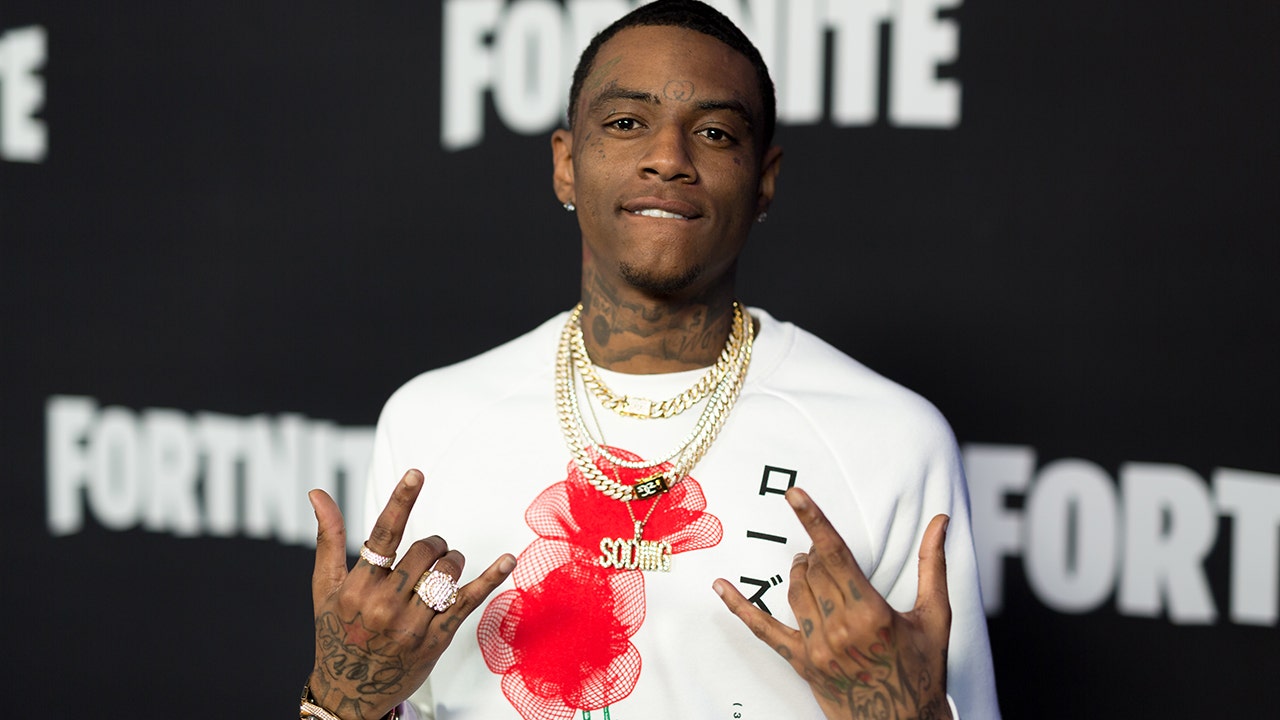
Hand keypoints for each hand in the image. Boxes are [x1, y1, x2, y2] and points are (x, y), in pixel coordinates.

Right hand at [306, 469, 515, 719]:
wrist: (349, 690)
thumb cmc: (336, 632)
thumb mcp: (325, 587)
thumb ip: (329, 537)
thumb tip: (318, 493)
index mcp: (357, 588)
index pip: (383, 536)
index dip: (401, 501)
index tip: (417, 474)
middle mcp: (385, 605)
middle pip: (425, 550)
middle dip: (433, 543)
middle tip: (429, 551)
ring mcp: (413, 624)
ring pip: (448, 570)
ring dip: (452, 560)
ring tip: (443, 568)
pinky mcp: (437, 638)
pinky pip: (470, 600)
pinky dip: (492, 577)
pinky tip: (508, 559)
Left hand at [714, 488, 951, 719]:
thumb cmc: (923, 673)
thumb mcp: (935, 618)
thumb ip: (933, 565)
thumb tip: (940, 522)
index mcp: (873, 614)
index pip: (836, 555)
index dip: (814, 520)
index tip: (795, 494)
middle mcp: (840, 629)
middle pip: (814, 570)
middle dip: (819, 552)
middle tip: (828, 551)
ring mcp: (817, 648)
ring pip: (794, 591)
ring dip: (800, 571)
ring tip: (810, 565)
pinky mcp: (802, 663)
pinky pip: (764, 630)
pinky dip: (739, 607)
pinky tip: (720, 587)